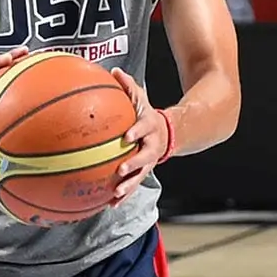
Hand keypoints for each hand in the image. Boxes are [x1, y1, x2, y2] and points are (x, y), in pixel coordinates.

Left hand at [109, 68, 169, 206]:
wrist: (168, 133)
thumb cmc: (146, 114)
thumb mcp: (140, 98)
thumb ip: (128, 86)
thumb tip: (113, 71)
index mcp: (149, 127)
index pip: (143, 128)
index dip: (136, 132)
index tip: (126, 137)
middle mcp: (151, 146)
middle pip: (144, 158)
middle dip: (134, 165)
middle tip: (121, 171)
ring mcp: (148, 162)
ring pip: (140, 177)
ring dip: (128, 187)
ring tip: (115, 195)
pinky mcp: (143, 173)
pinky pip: (132, 186)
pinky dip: (122, 196)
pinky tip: (108, 205)